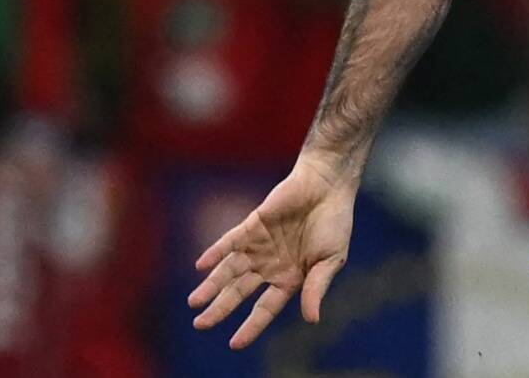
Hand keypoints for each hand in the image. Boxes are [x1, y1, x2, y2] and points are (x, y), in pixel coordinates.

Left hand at [188, 156, 356, 348]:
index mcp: (289, 278)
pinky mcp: (252, 225)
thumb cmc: (334, 223)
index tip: (234, 344)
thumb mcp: (331, 260)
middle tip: (200, 324)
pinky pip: (229, 242)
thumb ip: (317, 288)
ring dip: (211, 285)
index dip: (250, 327)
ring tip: (193, 302)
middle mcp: (269, 265)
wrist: (328, 184)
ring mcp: (259, 245)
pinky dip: (216, 252)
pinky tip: (202, 265)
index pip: (265, 308)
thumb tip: (312, 320)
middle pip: (239, 292)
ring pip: (230, 270)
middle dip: (219, 308)